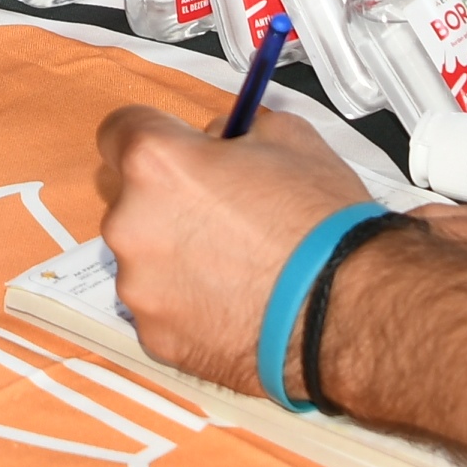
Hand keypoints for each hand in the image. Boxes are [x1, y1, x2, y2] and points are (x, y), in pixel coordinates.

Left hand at [82, 97, 380, 391]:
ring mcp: (139, 287)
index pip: (119, 129)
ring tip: (238, 267)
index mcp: (157, 164)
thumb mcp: (289, 137)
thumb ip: (234, 130)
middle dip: (167, 201)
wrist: (348, 313)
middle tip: (222, 213)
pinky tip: (235, 304)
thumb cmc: (322, 227)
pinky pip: (161, 308)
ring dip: (176, 257)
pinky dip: (188, 305)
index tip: (176, 147)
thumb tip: (218, 141)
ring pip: (144, 258)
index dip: (154, 134)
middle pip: (130, 198)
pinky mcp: (155, 338)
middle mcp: (131, 223)